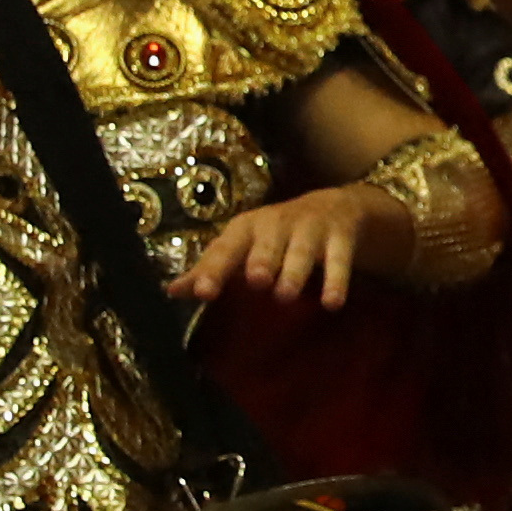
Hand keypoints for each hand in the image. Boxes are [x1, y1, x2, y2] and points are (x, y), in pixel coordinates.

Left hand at [173, 183, 399, 311]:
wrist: (333, 207)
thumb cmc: (274, 236)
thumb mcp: (242, 247)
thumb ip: (210, 270)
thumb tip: (171, 291)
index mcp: (246, 228)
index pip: (226, 248)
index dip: (214, 270)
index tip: (203, 293)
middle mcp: (276, 223)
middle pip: (267, 242)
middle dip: (261, 259)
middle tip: (255, 281)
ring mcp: (310, 227)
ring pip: (302, 249)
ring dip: (294, 270)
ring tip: (286, 295)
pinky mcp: (340, 235)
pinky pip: (339, 258)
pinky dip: (336, 279)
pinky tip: (332, 303)